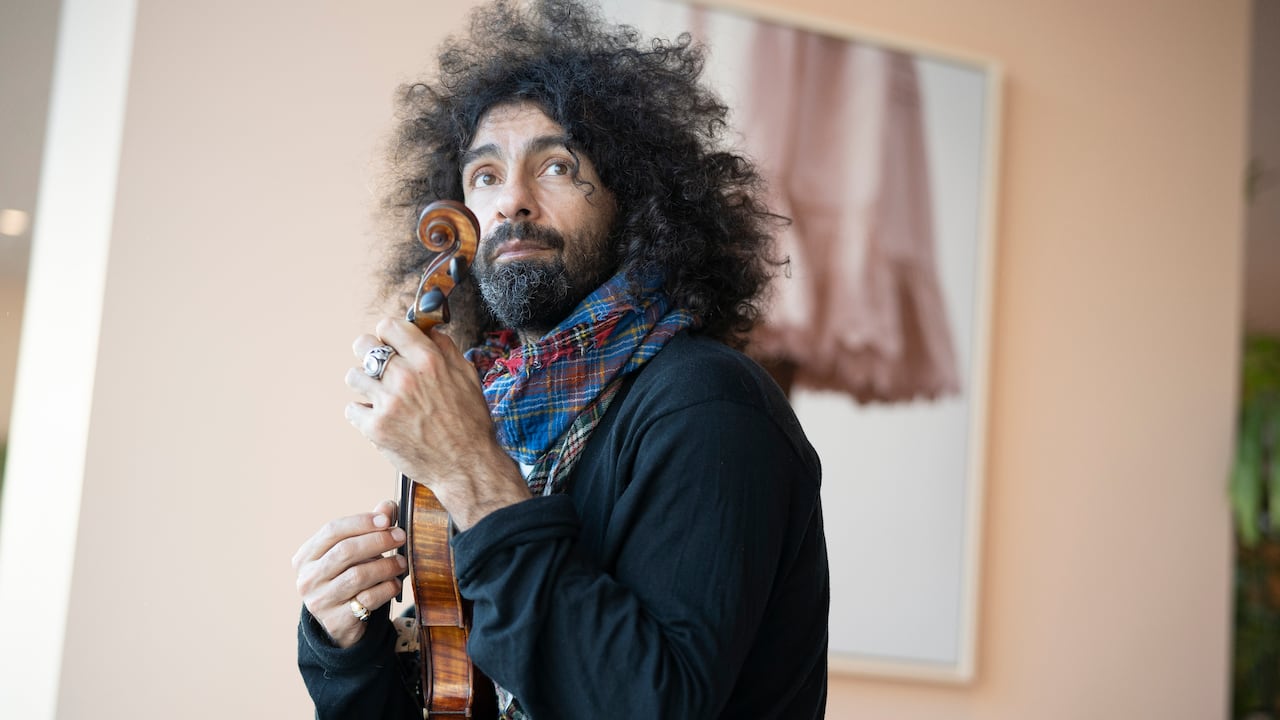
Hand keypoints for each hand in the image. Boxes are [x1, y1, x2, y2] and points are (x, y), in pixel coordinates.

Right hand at [292, 500, 406, 647]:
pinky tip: (395, 583)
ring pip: (358, 575)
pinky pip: (368, 599)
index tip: (387, 519)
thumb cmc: (347, 578)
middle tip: (400, 537)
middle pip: (345, 551)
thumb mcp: (354, 553)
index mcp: (306, 556)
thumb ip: (369, 528)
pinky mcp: (336, 621)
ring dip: (386, 565)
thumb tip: (388, 506)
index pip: (332, 530)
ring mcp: (319, 601)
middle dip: (378, 541)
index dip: (361, 522)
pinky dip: (386, 588)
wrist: (340, 623)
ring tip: (402, 562)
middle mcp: (307, 578)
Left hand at [345, 318, 529, 528]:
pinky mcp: (376, 427)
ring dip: (365, 384)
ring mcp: (387, 402)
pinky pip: (352, 409)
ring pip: (353, 376)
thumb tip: (428, 331)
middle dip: (369, 353)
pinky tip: (380, 417)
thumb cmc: (470, 422)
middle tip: (379, 367)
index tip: (391, 343)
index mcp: (428, 360)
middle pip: (362, 345)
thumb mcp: (467, 376)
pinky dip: (363, 413)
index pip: (389, 326)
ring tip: (380, 395)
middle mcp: (405, 377)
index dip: (389, 334)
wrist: (466, 465)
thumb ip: (445, 349)